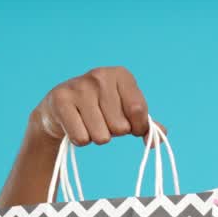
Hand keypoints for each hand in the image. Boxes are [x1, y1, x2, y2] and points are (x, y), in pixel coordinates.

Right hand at [30, 66, 162, 145]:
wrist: (60, 108)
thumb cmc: (101, 110)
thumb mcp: (127, 113)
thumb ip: (147, 125)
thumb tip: (157, 141)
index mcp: (122, 75)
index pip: (138, 111)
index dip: (137, 127)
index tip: (130, 125)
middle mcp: (100, 76)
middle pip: (120, 127)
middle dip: (113, 132)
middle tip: (102, 120)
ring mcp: (79, 87)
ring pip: (101, 136)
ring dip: (96, 137)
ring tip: (88, 123)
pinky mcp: (60, 101)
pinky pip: (81, 138)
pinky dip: (80, 140)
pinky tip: (75, 125)